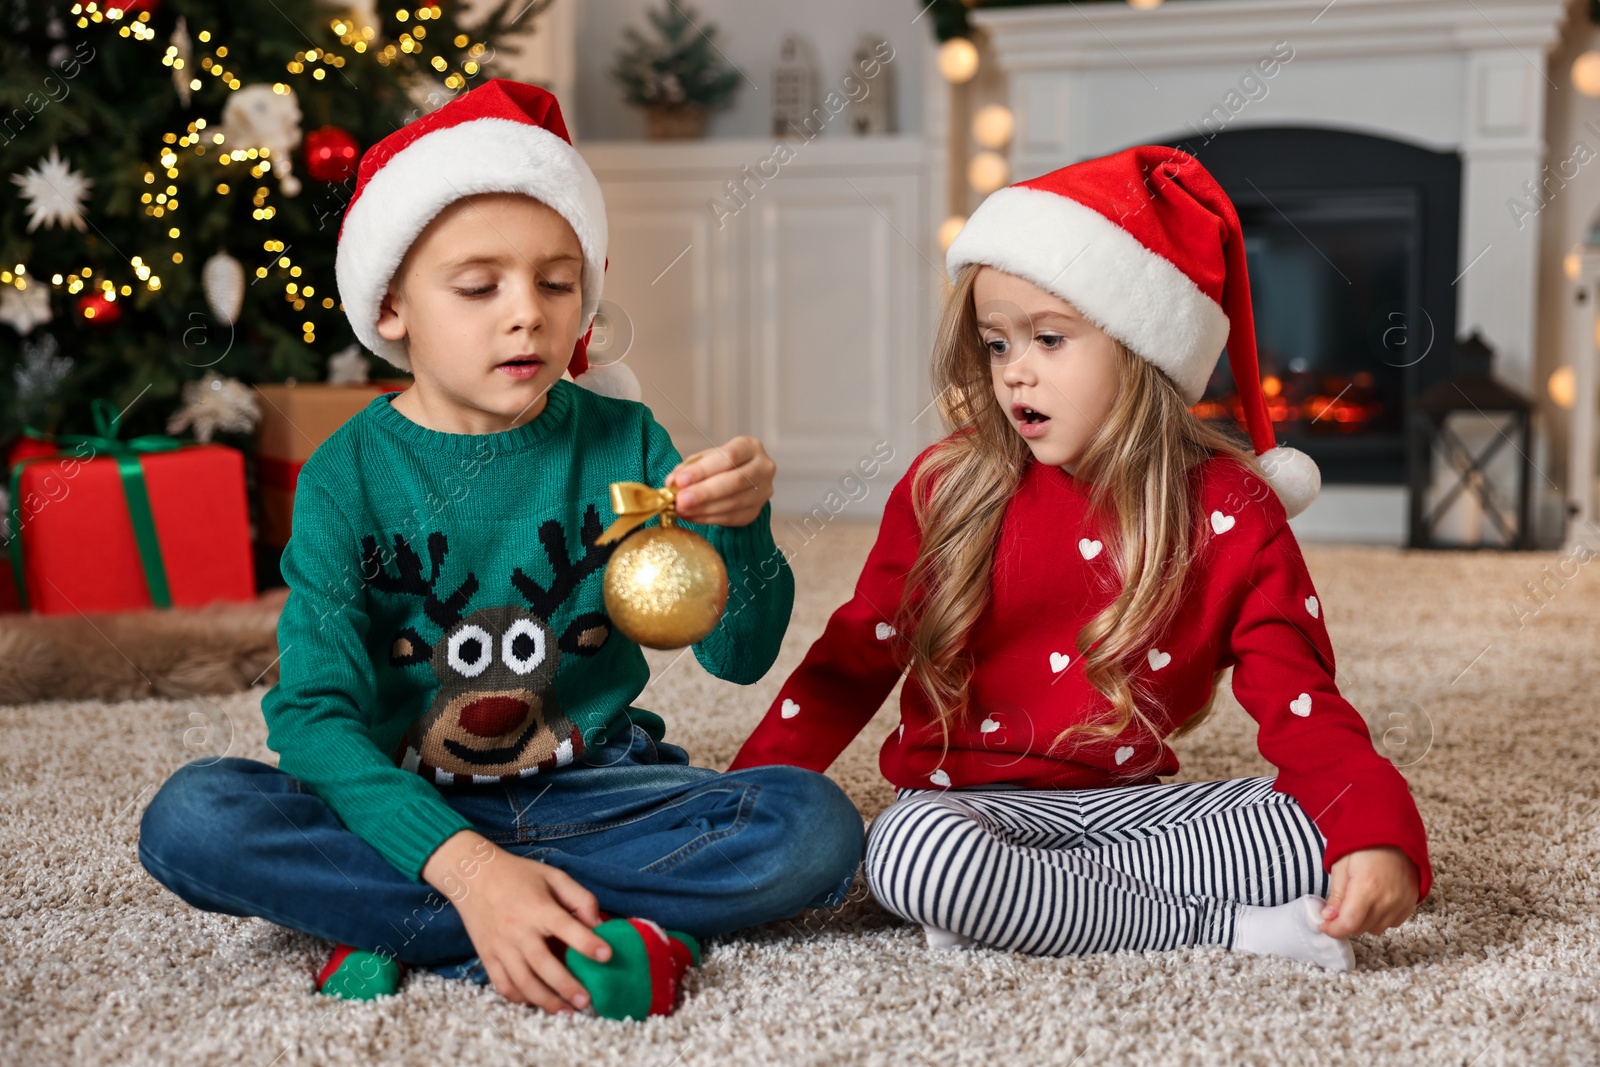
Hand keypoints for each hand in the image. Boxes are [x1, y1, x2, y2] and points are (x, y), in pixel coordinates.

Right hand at [422, 830, 611, 1012]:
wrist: (472, 876)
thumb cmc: (519, 875)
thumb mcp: (554, 876)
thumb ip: (580, 898)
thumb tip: (599, 924)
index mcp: (538, 908)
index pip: (565, 927)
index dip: (587, 942)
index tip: (607, 955)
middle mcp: (518, 930)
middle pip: (543, 964)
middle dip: (566, 985)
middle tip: (586, 1001)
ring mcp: (500, 947)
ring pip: (522, 982)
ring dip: (544, 1000)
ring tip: (566, 1011)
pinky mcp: (487, 957)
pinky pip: (503, 985)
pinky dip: (520, 998)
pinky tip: (537, 1002)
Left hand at [665, 436, 774, 526]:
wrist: (739, 478)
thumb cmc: (719, 465)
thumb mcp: (704, 459)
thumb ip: (688, 468)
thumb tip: (672, 483)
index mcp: (750, 447)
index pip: (729, 456)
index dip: (704, 470)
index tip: (681, 480)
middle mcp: (763, 468)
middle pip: (734, 482)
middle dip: (704, 493)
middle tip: (680, 500)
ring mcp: (763, 492)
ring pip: (733, 503)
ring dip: (703, 509)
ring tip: (681, 509)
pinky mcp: (755, 512)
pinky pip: (731, 518)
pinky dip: (708, 519)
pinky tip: (691, 516)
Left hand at [1319, 845, 1418, 938]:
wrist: (1393, 836)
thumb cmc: (1363, 848)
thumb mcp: (1341, 866)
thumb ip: (1336, 895)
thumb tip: (1328, 917)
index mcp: (1366, 889)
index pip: (1349, 924)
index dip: (1333, 929)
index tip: (1324, 925)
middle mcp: (1386, 900)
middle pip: (1361, 929)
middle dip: (1345, 923)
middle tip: (1337, 911)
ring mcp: (1401, 904)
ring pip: (1376, 929)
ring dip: (1363, 922)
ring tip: (1357, 904)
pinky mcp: (1411, 904)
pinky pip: (1392, 923)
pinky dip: (1380, 919)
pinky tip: (1374, 904)